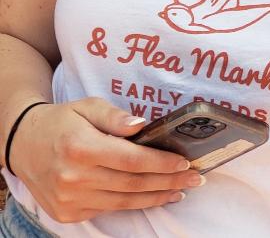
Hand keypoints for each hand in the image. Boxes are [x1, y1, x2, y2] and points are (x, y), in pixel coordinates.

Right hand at [9, 98, 201, 222]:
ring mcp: (70, 199)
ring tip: (180, 191)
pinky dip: (133, 204)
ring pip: (123, 201)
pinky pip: (108, 209)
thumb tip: (143, 125)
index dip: (162, 163)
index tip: (185, 162)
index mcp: (82, 148)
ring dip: (155, 197)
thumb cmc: (62, 121)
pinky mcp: (68, 213)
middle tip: (195, 179)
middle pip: (133, 184)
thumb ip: (115, 117)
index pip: (132, 160)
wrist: (23, 145)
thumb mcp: (88, 106)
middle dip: (168, 182)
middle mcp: (74, 178)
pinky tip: (152, 197)